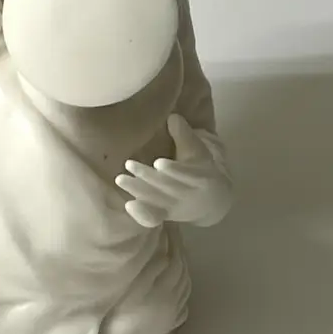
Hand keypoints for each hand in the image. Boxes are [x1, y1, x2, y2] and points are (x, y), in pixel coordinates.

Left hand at [115, 114, 232, 228]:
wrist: (212, 202)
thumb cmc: (201, 169)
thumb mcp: (198, 151)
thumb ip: (184, 135)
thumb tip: (173, 116)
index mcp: (201, 178)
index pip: (187, 175)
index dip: (174, 171)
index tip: (159, 163)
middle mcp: (189, 195)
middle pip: (167, 188)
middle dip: (148, 177)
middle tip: (129, 164)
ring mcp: (177, 207)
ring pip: (157, 201)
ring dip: (138, 191)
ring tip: (120, 179)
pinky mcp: (166, 215)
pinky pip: (153, 216)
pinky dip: (141, 213)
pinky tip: (128, 205)